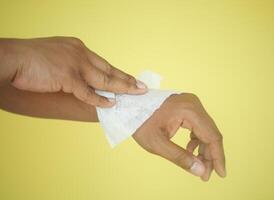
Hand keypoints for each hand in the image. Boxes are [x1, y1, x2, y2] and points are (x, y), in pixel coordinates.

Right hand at [0, 37, 146, 106]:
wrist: (12, 58)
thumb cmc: (30, 58)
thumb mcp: (56, 56)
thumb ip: (71, 65)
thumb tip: (81, 80)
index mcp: (77, 48)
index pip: (102, 62)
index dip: (117, 72)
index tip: (128, 78)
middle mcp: (80, 54)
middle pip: (109, 69)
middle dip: (127, 79)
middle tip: (142, 86)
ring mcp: (75, 65)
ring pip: (105, 79)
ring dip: (123, 87)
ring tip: (136, 93)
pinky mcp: (68, 77)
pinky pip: (88, 92)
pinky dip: (101, 99)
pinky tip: (112, 103)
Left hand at [133, 93, 225, 180]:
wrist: (129, 106)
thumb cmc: (139, 122)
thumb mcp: (157, 144)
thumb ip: (180, 157)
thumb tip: (201, 171)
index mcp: (188, 110)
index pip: (212, 136)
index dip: (218, 157)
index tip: (221, 174)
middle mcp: (193, 104)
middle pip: (210, 133)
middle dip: (210, 155)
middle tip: (205, 175)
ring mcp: (190, 104)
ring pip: (205, 130)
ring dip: (204, 149)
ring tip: (198, 166)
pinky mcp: (186, 107)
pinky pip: (198, 125)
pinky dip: (197, 140)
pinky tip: (191, 150)